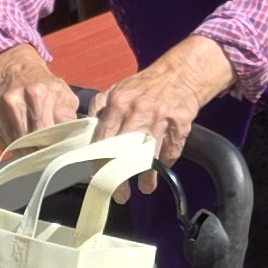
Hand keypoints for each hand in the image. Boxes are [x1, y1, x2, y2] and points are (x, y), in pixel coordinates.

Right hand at [0, 43, 81, 147]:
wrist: (15, 71)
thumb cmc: (44, 86)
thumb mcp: (63, 95)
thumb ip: (68, 116)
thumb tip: (68, 134)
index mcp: (35, 92)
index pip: (43, 131)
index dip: (50, 145)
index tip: (55, 150)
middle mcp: (12, 100)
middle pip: (26, 140)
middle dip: (37, 149)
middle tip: (44, 149)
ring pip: (12, 144)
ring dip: (24, 148)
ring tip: (32, 141)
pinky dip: (10, 144)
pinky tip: (17, 134)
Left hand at [89, 33, 232, 174]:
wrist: (181, 73)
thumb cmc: (146, 85)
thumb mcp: (119, 88)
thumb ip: (100, 107)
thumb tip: (86, 128)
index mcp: (119, 102)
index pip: (104, 138)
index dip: (100, 161)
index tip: (98, 177)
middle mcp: (139, 111)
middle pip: (125, 151)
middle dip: (120, 176)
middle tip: (119, 193)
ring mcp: (161, 118)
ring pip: (150, 155)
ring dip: (147, 176)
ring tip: (145, 187)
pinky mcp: (181, 124)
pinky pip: (171, 151)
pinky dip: (166, 162)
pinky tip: (162, 168)